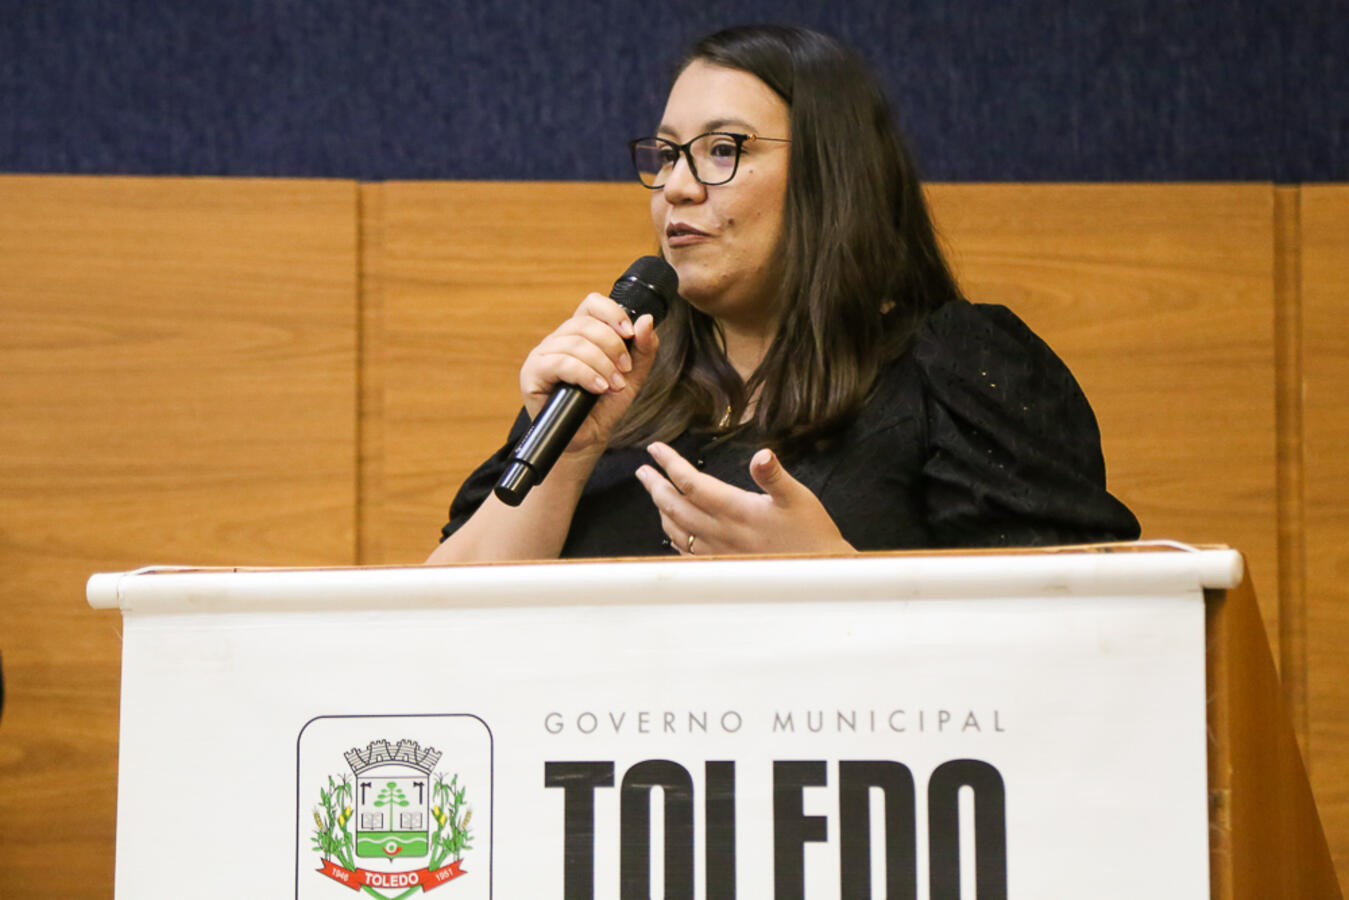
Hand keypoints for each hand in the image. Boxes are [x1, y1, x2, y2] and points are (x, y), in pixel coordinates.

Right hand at [519, 293, 659, 453]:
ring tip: (613, 385)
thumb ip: (643, 348)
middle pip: (585, 324)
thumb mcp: (632, 376)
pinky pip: (559, 363)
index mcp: (579, 333)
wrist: (589, 438)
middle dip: (612, 347)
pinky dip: (585, 374)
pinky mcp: (532, 374)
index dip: (612, 313)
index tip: (630, 333)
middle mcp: (558, 339)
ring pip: (574, 344)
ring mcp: (542, 355)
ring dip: (602, 364)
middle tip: (625, 371)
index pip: (591, 304)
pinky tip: (598, 388)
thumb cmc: (605, 405)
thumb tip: (646, 319)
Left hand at [636, 442, 855, 556]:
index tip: (655, 449)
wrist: (817, 572)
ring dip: (660, 508)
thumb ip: (774, 476)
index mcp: (736, 510)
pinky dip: (672, 534)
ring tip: (654, 491)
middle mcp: (720, 532)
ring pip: (676, 529)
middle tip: (643, 470)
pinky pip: (685, 550)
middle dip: (655, 485)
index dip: (670, 464)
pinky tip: (671, 527)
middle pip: (675, 505)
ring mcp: (717, 551)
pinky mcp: (721, 564)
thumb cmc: (810, 532)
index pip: (692, 483)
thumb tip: (761, 455)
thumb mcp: (798, 497)